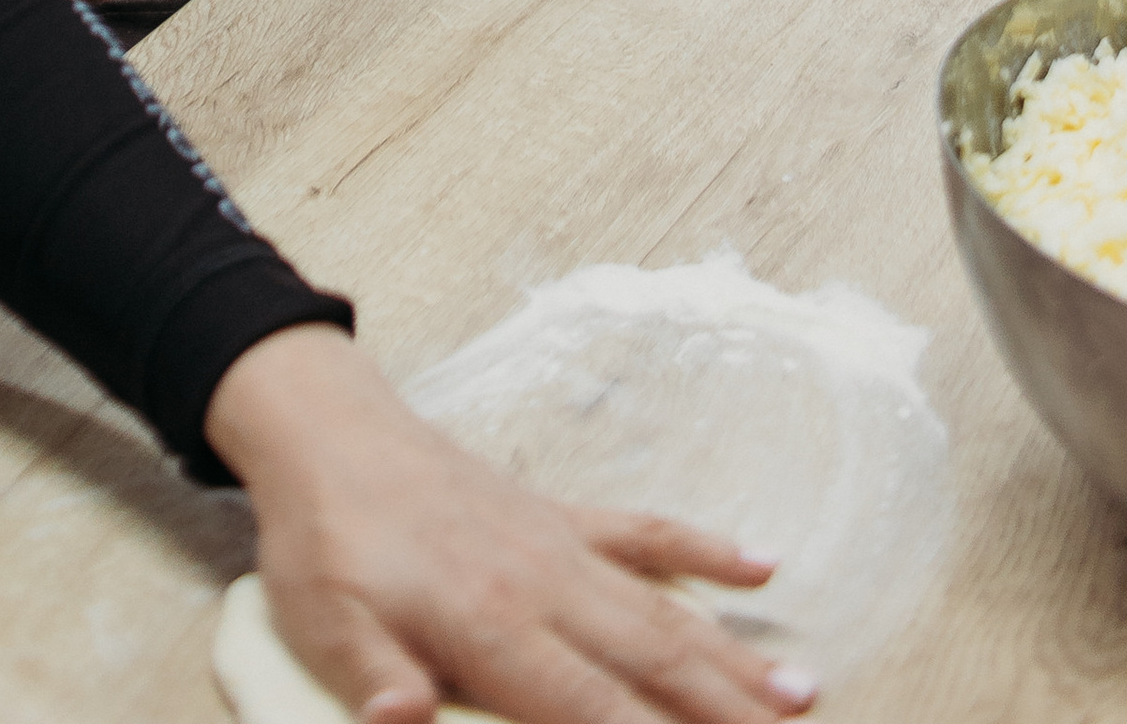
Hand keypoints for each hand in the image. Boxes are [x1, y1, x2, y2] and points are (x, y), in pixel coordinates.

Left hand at [205, 322, 807, 723]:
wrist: (328, 430)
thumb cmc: (324, 541)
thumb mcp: (325, 626)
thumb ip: (372, 683)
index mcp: (491, 628)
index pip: (593, 708)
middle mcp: (544, 586)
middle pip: (653, 663)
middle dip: (727, 709)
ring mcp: (561, 546)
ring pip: (665, 608)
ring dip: (735, 652)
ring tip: (803, 690)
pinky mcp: (560, 516)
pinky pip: (644, 532)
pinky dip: (703, 549)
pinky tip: (757, 566)